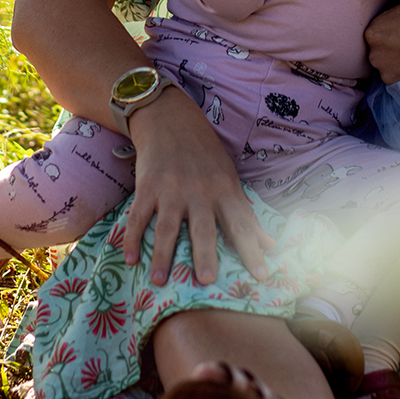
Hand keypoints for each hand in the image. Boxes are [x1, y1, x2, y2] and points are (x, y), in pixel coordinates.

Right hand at [121, 89, 274, 284]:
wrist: (169, 118)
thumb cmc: (206, 153)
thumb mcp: (230, 177)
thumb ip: (246, 213)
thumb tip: (270, 243)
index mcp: (224, 190)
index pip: (241, 224)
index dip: (252, 249)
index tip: (261, 275)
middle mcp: (198, 191)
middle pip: (202, 227)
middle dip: (205, 253)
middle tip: (206, 280)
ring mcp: (170, 190)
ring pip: (166, 227)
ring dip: (162, 255)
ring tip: (160, 280)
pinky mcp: (146, 187)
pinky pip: (137, 217)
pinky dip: (131, 238)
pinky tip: (129, 259)